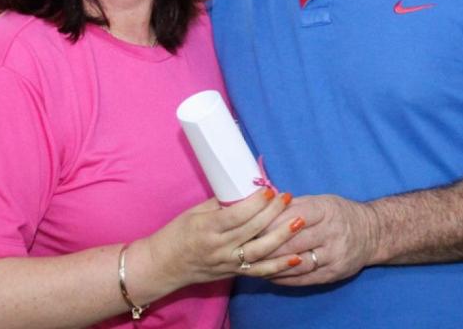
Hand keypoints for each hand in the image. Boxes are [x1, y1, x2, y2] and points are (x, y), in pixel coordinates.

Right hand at [126, 188, 306, 300]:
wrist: (164, 266)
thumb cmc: (176, 234)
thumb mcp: (194, 212)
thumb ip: (220, 204)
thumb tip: (245, 189)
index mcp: (208, 228)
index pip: (237, 215)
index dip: (255, 202)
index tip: (269, 189)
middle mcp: (219, 247)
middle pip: (252, 230)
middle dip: (273, 213)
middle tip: (287, 197)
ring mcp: (228, 263)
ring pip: (260, 252)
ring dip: (282, 237)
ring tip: (298, 222)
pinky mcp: (234, 274)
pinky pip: (260, 271)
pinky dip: (279, 266)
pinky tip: (296, 257)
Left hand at [259, 194, 378, 285]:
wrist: (371, 232)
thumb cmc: (339, 213)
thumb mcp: (321, 201)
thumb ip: (294, 204)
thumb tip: (265, 204)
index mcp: (325, 210)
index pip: (293, 216)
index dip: (270, 221)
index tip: (250, 224)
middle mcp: (331, 233)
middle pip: (293, 242)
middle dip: (266, 245)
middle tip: (244, 247)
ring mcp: (334, 255)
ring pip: (297, 263)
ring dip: (272, 265)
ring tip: (252, 264)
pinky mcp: (334, 274)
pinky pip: (305, 279)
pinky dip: (285, 278)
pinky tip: (269, 275)